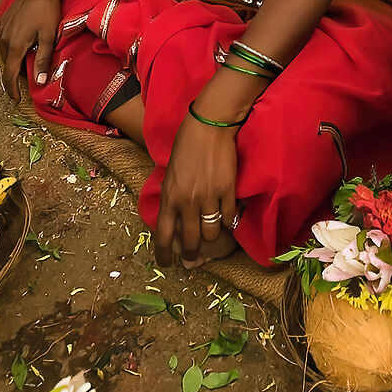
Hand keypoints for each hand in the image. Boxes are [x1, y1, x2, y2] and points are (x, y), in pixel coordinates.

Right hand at [0, 0, 63, 105]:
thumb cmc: (48, 11)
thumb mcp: (49, 37)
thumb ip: (43, 60)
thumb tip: (40, 82)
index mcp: (15, 44)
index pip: (10, 74)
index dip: (12, 89)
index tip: (17, 100)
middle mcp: (4, 38)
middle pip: (6, 64)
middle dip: (14, 75)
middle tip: (25, 82)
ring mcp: (2, 28)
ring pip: (3, 52)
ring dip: (12, 61)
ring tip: (23, 66)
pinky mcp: (3, 21)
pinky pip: (3, 41)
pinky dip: (10, 49)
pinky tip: (20, 47)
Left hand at [154, 113, 238, 266]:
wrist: (209, 126)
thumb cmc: (186, 145)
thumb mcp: (170, 173)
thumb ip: (171, 196)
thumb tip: (173, 218)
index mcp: (169, 196)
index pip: (163, 235)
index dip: (164, 255)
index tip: (166, 265)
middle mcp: (187, 201)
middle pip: (190, 242)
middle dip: (191, 253)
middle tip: (192, 255)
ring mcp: (209, 197)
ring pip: (211, 234)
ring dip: (211, 236)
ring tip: (210, 233)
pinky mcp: (227, 191)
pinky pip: (228, 218)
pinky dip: (227, 220)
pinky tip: (225, 216)